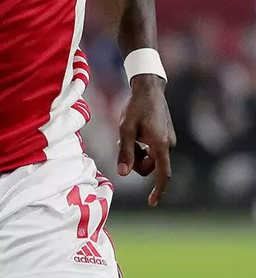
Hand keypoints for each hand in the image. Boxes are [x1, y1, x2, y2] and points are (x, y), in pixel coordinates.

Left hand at [117, 74, 175, 206]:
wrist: (149, 89)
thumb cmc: (136, 107)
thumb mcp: (125, 129)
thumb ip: (125, 152)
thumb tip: (123, 174)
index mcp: (161, 145)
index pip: (163, 174)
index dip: (158, 190)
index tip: (151, 203)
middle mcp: (169, 145)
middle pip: (151, 167)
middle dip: (136, 161)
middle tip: (124, 142)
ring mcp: (169, 141)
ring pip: (150, 158)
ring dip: (138, 152)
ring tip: (130, 134)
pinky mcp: (166, 137)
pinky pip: (152, 150)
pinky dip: (142, 146)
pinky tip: (136, 132)